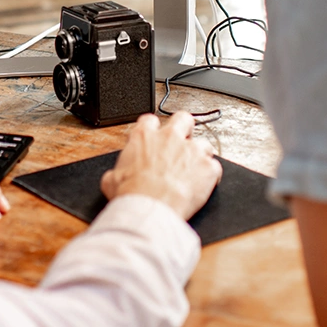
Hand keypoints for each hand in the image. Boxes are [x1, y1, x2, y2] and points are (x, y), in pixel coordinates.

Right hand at [101, 112, 220, 219]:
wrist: (150, 208)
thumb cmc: (131, 195)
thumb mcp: (111, 181)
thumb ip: (117, 172)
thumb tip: (114, 178)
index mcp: (144, 137)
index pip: (149, 120)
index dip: (153, 129)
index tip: (154, 138)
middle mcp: (170, 137)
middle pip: (183, 118)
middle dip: (185, 128)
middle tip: (183, 141)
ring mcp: (191, 150)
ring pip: (204, 143)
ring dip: (200, 154)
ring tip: (195, 170)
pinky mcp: (208, 167)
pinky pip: (215, 167)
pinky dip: (210, 176)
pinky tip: (204, 185)